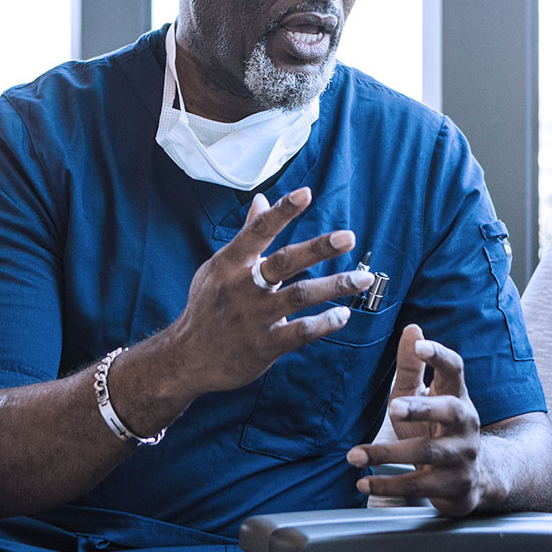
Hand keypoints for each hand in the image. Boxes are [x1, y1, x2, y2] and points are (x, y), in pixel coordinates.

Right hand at [167, 186, 374, 395]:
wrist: (187, 358)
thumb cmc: (208, 306)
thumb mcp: (219, 268)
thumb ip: (247, 235)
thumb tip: (261, 199)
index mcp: (230, 264)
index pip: (258, 231)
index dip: (281, 211)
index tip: (306, 193)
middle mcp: (241, 287)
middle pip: (284, 262)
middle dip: (318, 248)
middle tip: (348, 236)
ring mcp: (254, 317)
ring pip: (299, 295)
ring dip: (335, 285)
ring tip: (364, 278)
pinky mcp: (264, 345)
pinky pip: (300, 331)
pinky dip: (324, 323)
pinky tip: (343, 314)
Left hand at [346, 324, 492, 515]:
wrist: (474, 479)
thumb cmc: (438, 428)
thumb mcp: (423, 396)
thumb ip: (412, 366)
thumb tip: (411, 328)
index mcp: (457, 395)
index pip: (455, 369)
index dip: (439, 355)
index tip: (420, 346)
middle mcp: (465, 423)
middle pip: (449, 411)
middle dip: (422, 408)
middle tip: (394, 406)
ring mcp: (462, 455)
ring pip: (428, 452)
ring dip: (388, 454)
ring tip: (355, 455)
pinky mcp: (454, 485)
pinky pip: (419, 485)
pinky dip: (388, 486)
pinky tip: (363, 483)